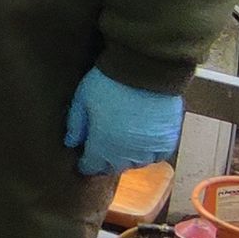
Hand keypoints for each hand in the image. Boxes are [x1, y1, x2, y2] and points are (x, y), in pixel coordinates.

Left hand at [63, 68, 183, 175]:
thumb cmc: (109, 82)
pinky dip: (150, 152)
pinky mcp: (167, 140)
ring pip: (136, 163)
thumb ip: (75, 124)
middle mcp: (126, 153)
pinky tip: (143, 141)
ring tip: (122, 144)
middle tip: (102, 150)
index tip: (84, 160)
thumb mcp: (82, 99)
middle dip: (106, 161)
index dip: (86, 163)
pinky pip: (158, 156)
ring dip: (128, 157)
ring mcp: (149, 148)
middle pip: (114, 167)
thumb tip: (71, 143)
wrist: (145, 70)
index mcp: (102, 145)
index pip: (92, 166)